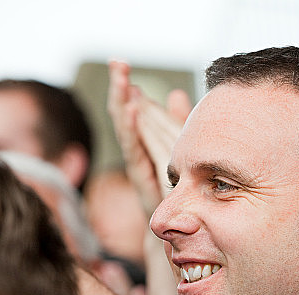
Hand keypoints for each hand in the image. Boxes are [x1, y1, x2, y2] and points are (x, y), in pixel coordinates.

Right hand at [107, 61, 189, 216]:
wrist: (176, 226)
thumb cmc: (177, 190)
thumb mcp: (181, 148)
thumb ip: (178, 123)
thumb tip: (177, 93)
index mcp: (145, 140)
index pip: (133, 108)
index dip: (126, 86)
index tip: (121, 63)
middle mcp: (138, 150)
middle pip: (124, 113)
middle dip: (120, 88)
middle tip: (117, 63)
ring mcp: (138, 164)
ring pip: (127, 129)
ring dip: (123, 104)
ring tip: (123, 82)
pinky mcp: (143, 177)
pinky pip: (135, 150)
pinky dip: (132, 130)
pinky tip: (132, 112)